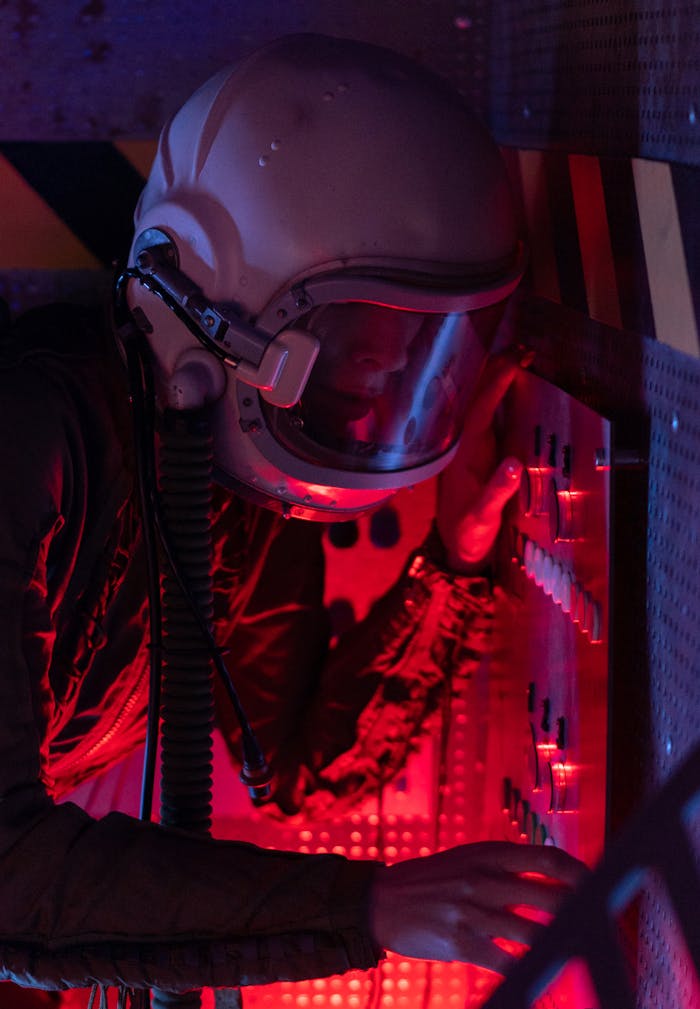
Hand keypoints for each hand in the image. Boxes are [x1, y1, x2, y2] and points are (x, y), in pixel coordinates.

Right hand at [369, 841, 585, 972]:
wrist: (382, 900)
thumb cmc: (431, 880)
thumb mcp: (466, 860)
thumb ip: (504, 867)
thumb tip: (549, 879)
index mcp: (488, 853)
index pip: (546, 858)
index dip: (578, 872)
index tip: (597, 885)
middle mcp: (484, 878)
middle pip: (549, 895)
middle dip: (581, 912)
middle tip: (602, 923)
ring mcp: (472, 910)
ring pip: (532, 932)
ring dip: (560, 946)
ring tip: (579, 953)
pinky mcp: (461, 942)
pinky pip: (506, 962)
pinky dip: (529, 973)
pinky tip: (542, 979)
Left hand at [436, 350, 531, 572]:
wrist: (457, 547)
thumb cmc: (469, 533)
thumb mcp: (483, 519)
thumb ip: (497, 493)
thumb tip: (515, 464)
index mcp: (462, 455)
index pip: (479, 409)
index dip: (496, 383)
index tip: (517, 360)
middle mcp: (462, 444)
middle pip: (476, 397)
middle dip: (497, 369)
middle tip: (524, 347)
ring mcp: (469, 445)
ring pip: (479, 401)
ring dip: (497, 377)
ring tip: (520, 354)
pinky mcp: (477, 450)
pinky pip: (486, 412)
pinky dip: (499, 392)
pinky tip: (511, 381)